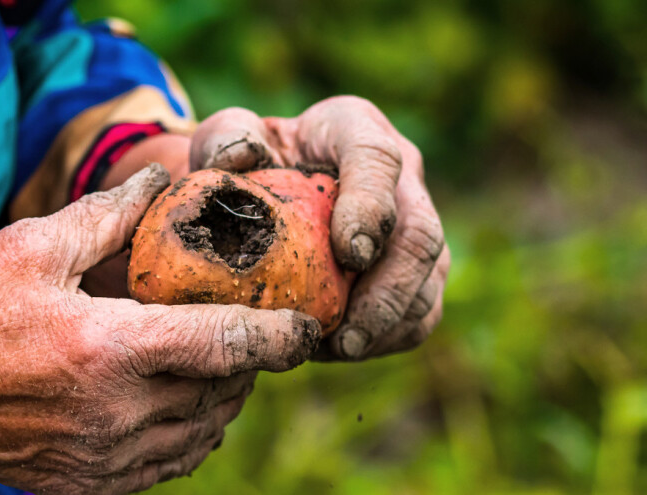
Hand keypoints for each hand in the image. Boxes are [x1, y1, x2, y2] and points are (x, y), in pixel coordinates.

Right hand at [0, 164, 319, 493]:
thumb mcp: (33, 247)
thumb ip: (109, 215)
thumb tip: (162, 179)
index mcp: (108, 348)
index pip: (224, 344)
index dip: (278, 336)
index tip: (307, 326)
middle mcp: (115, 412)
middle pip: (223, 391)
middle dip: (250, 363)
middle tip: (253, 332)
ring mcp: (104, 456)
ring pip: (203, 432)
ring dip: (224, 399)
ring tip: (221, 366)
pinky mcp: (91, 482)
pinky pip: (170, 464)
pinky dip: (193, 435)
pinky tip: (186, 408)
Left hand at [190, 96, 449, 360]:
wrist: (265, 182)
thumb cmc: (244, 160)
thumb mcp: (224, 138)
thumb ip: (226, 138)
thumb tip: (239, 159)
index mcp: (354, 128)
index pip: (377, 160)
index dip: (372, 207)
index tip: (349, 254)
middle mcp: (399, 173)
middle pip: (420, 233)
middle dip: (389, 290)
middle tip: (346, 334)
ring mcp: (413, 219)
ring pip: (430, 278)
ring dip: (389, 322)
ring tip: (338, 349)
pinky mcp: (415, 265)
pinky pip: (421, 309)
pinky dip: (389, 336)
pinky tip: (341, 349)